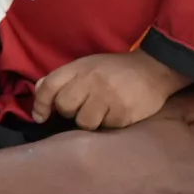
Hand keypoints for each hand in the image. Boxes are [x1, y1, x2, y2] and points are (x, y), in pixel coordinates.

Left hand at [33, 51, 190, 129]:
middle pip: (65, 107)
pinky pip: (106, 128)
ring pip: (84, 122)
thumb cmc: (116, 70)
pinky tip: (117, 113)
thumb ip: (63, 78)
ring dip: (90, 121)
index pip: (50, 86)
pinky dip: (109, 124)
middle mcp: (92, 80)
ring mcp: (108, 96)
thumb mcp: (88, 65)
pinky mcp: (123, 112)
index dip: (41, 104)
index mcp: (80, 67)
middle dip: (70, 112)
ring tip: (102, 112)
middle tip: (84, 107)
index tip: (40, 117)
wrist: (155, 69)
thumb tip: (38, 90)